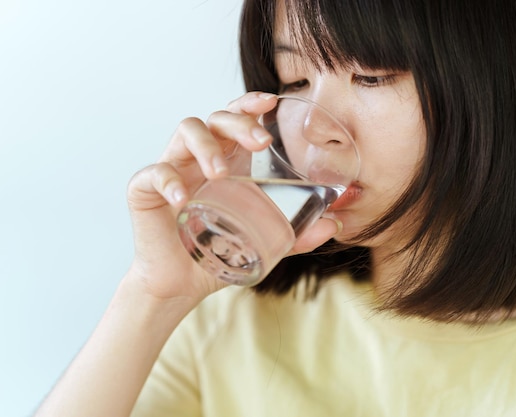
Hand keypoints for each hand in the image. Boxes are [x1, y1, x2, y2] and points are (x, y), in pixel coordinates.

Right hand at [125, 92, 340, 306]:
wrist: (183, 282)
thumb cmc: (221, 252)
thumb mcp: (265, 241)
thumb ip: (296, 234)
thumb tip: (334, 225)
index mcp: (227, 160)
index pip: (236, 118)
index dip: (250, 104)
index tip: (271, 102)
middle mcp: (199, 158)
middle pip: (215, 118)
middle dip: (238, 121)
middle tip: (259, 142)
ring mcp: (172, 170)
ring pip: (185, 131)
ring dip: (205, 145)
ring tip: (220, 172)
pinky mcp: (145, 190)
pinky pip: (154, 173)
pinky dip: (168, 181)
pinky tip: (184, 199)